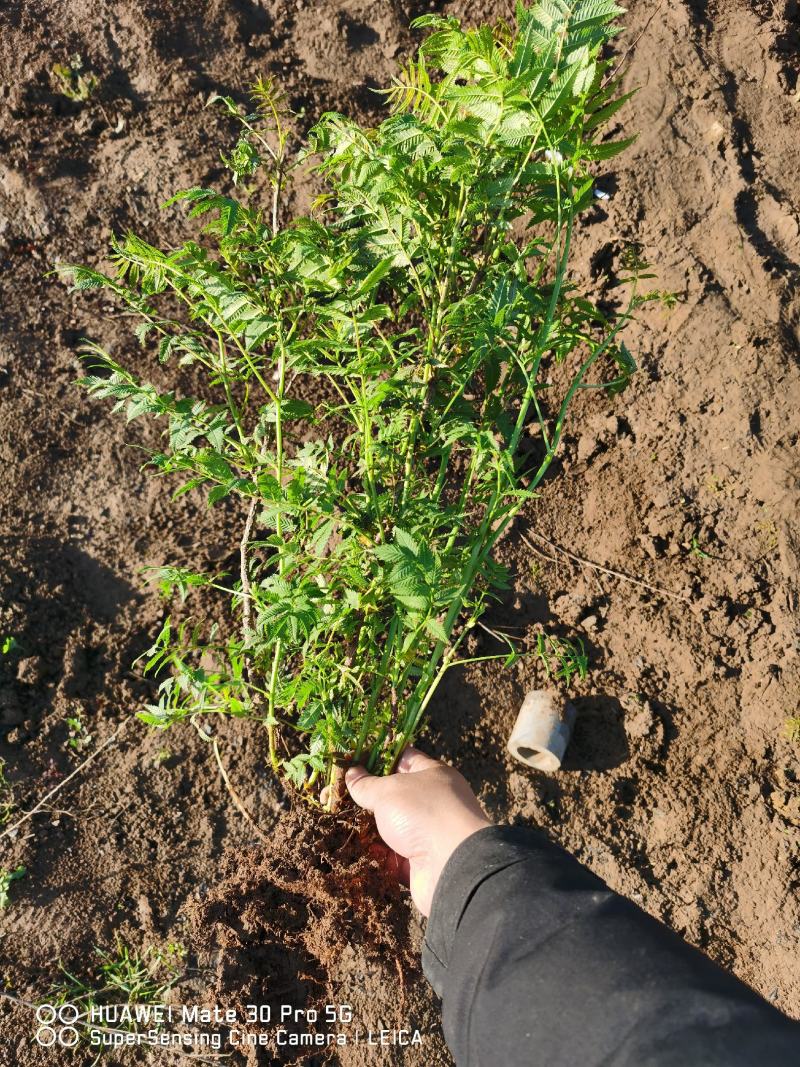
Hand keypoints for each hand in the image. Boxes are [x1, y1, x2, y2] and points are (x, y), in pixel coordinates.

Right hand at [345, 747, 490, 916]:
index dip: (380, 757)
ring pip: (394, 826)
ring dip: (373, 827)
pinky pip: (394, 856)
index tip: (355, 759)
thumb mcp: (388, 791)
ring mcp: (428, 833)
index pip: (405, 758)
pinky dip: (378, 854)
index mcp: (433, 775)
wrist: (451, 866)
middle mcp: (434, 802)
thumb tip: (352, 773)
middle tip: (342, 793)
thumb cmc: (423, 813)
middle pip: (398, 795)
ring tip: (344, 821)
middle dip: (371, 796)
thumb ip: (367, 784)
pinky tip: (357, 850)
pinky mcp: (421, 863)